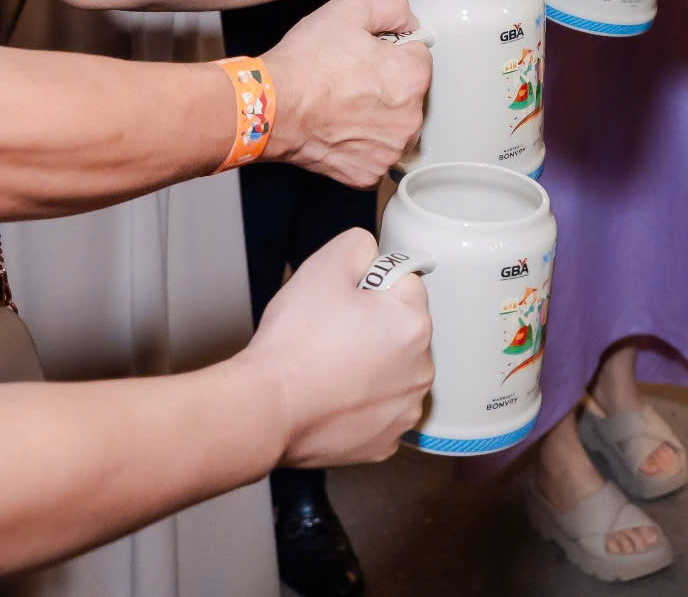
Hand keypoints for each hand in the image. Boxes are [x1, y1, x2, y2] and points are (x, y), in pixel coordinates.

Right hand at [242, 229, 431, 467]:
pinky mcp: (386, 442)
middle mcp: (421, 370)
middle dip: (374, 327)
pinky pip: (379, 410)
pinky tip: (332, 399)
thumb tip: (373, 255)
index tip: (342, 303)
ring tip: (328, 368)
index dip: (369, 287)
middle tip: (330, 334)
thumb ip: (360, 245)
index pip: (404, 284)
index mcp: (414, 323)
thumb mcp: (324, 266)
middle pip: (401, 331)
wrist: (266, 408)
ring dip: (371, 367)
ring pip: (392, 372)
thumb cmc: (294, 343)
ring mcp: (405, 411)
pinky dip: (361, 405)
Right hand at [260, 0, 431, 185]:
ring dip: (376, 115)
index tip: (366, 54)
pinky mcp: (368, 174)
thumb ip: (392, 7)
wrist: (271, 107)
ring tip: (342, 103)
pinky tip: (338, 128)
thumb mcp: (350, 10)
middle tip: (350, 77)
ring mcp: (389, 151)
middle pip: (408, 93)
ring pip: (393, 125)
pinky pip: (374, 153)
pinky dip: (360, 143)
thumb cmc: (306, 64)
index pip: (418, 55)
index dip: (390, 49)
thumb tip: (408, 20)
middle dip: (387, 84)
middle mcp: (409, 119)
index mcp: (413, 78)